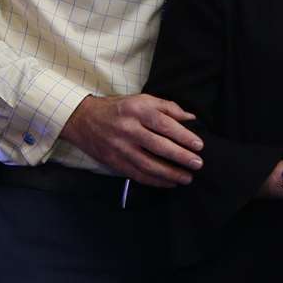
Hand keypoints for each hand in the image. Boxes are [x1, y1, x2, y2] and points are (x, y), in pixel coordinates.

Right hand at [60, 94, 203, 186]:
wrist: (82, 119)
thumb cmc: (119, 108)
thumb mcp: (141, 100)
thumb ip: (168, 107)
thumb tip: (191, 118)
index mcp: (137, 110)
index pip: (164, 124)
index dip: (183, 136)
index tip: (199, 146)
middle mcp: (128, 129)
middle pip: (158, 146)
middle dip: (180, 157)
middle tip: (197, 164)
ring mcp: (119, 147)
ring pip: (148, 164)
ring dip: (170, 174)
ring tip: (187, 178)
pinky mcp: (113, 162)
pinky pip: (137, 174)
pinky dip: (155, 181)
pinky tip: (170, 183)